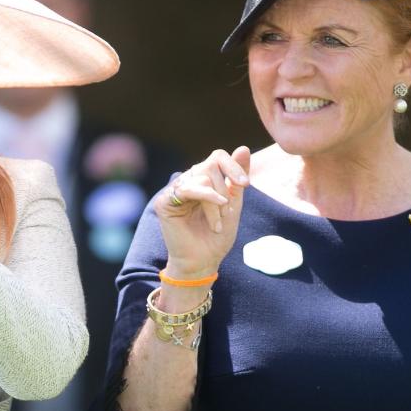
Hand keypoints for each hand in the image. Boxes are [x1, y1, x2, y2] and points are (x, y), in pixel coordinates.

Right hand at [155, 146, 250, 277]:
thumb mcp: (233, 204)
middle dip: (225, 188)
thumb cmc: (216, 237)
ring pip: (201, 176)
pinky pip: (188, 188)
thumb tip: (243, 148)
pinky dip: (206, 198)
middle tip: (227, 212)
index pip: (217, 157)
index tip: (246, 185)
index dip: (233, 166)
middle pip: (210, 164)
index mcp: (203, 180)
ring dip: (216, 201)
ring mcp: (174, 190)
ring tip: (217, 222)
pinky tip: (216, 212)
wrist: (202, 262)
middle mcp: (187, 181)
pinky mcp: (164, 201)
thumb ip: (236, 178)